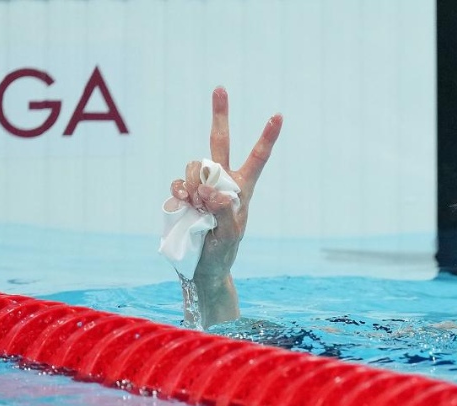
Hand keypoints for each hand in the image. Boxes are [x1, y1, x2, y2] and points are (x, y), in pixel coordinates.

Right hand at [169, 87, 282, 280]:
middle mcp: (222, 180)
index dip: (267, 137)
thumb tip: (213, 190)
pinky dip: (180, 192)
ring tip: (199, 208)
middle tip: (220, 88)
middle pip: (219, 142)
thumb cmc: (223, 250)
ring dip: (194, 182)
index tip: (278, 115)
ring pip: (194, 165)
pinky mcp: (181, 194)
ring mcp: (200, 185)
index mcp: (242, 188)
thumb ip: (224, 210)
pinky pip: (177, 183)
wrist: (202, 266)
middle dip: (219, 115)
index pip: (257, 158)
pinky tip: (185, 206)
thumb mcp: (230, 234)